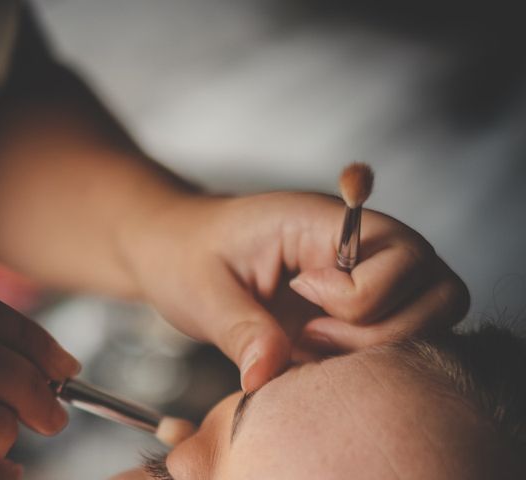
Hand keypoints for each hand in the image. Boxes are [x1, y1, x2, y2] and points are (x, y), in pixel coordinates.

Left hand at [124, 192, 468, 390]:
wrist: (180, 252)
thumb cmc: (189, 255)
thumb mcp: (204, 291)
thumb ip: (240, 330)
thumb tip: (266, 376)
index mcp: (325, 222)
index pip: (402, 255)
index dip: (358, 297)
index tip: (301, 298)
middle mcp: (362, 244)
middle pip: (440, 289)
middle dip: (381, 330)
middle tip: (311, 333)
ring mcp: (367, 275)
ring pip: (433, 314)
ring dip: (381, 345)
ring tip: (313, 340)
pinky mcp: (360, 304)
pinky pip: (402, 334)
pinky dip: (369, 356)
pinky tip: (316, 349)